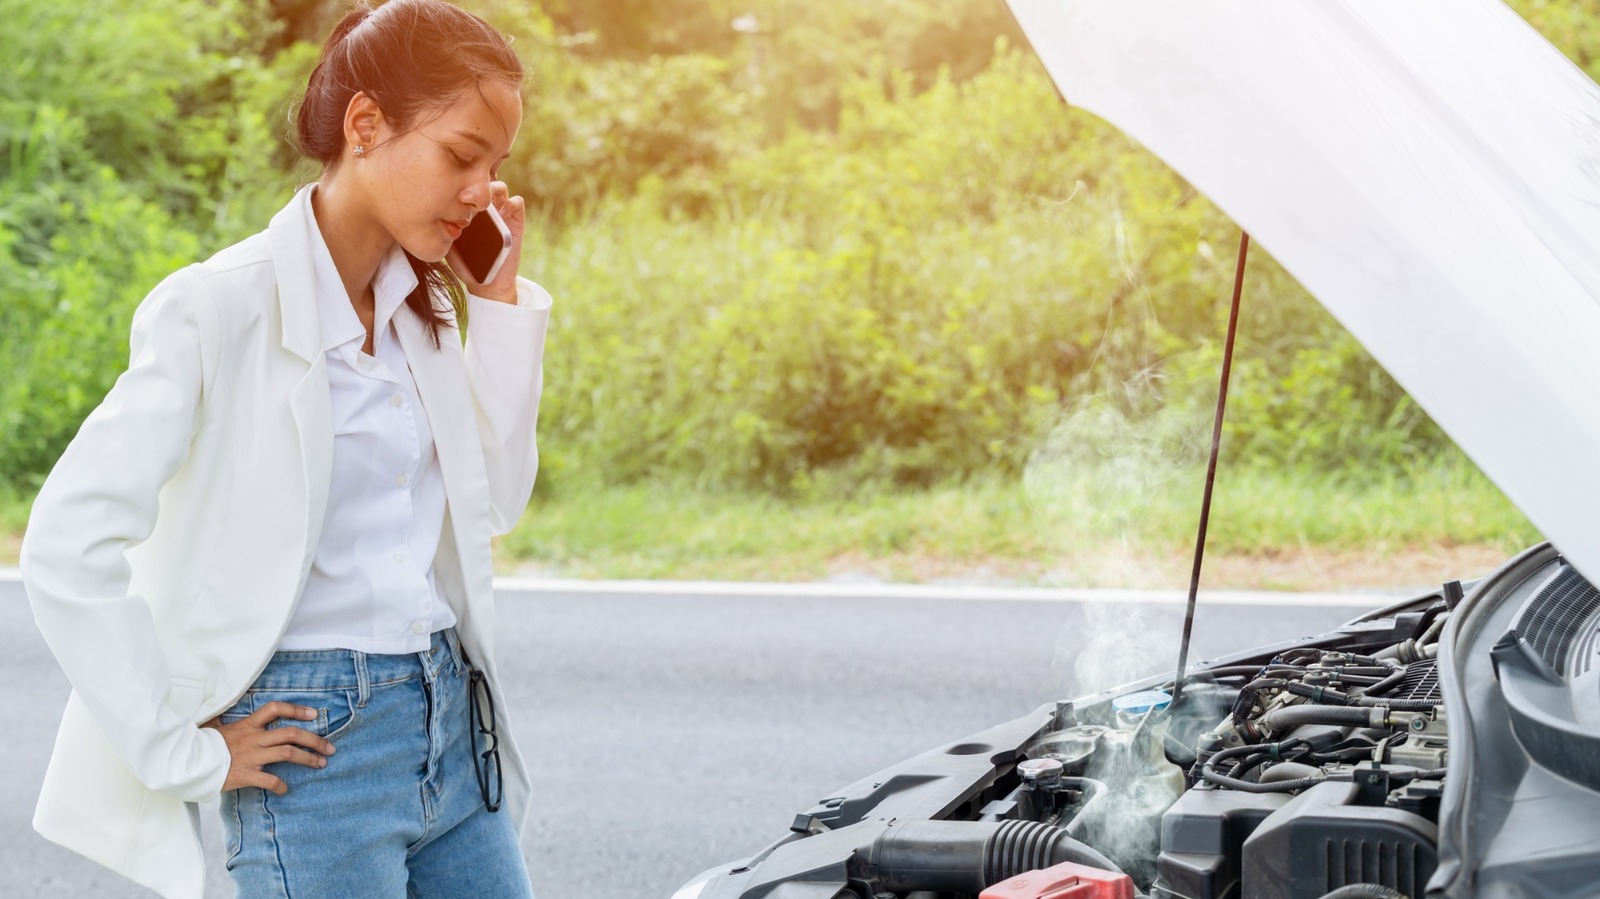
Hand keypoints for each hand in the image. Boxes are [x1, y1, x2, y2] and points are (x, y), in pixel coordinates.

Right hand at [202, 701, 336, 794]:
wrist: (187, 762)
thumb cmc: (202, 745)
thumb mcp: (214, 726)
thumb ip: (222, 719)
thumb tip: (219, 713)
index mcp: (248, 725)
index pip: (276, 709)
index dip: (296, 709)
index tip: (314, 715)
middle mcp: (254, 738)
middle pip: (292, 734)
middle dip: (315, 740)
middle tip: (330, 747)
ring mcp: (252, 756)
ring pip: (288, 753)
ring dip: (308, 758)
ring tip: (321, 763)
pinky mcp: (246, 774)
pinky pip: (270, 780)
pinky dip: (281, 785)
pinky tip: (286, 789)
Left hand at [446, 180, 524, 304]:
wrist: (487, 282)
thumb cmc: (467, 264)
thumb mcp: (449, 244)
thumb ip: (442, 229)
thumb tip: (426, 214)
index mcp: (470, 210)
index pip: (466, 186)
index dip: (459, 183)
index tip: (449, 190)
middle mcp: (486, 208)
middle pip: (482, 181)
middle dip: (475, 182)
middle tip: (464, 195)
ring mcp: (502, 213)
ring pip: (500, 187)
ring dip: (494, 188)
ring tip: (484, 202)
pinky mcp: (516, 222)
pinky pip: (517, 202)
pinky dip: (512, 202)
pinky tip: (502, 213)